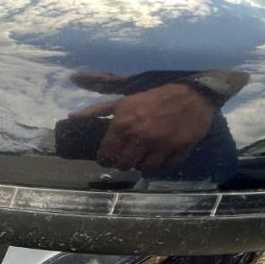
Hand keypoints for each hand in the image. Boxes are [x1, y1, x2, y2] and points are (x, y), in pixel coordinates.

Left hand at [68, 83, 214, 170]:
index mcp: (123, 124)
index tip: (108, 157)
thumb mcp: (124, 99)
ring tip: (143, 155)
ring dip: (142, 164)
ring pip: (144, 169)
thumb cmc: (154, 95)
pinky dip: (161, 165)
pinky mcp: (179, 151)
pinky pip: (164, 168)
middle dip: (124, 162)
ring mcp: (161, 145)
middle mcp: (140, 136)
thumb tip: (72, 117)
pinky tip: (160, 155)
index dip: (105, 158)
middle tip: (128, 156)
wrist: (192, 94)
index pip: (106, 154)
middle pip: (124, 165)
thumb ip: (97, 109)